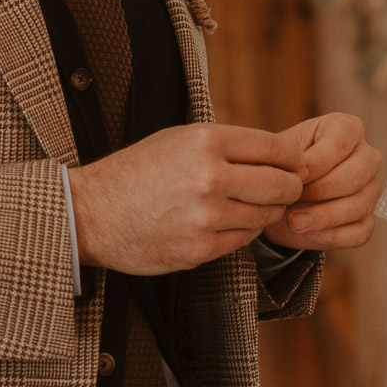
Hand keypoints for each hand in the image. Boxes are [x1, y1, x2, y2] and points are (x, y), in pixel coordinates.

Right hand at [71, 124, 305, 274]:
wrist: (92, 212)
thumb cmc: (137, 171)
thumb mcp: (179, 138)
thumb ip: (227, 144)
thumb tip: (280, 154)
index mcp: (206, 141)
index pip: (277, 149)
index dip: (293, 159)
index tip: (293, 165)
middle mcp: (210, 177)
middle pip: (282, 185)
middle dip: (290, 187)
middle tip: (285, 188)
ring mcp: (206, 217)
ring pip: (266, 215)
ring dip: (266, 212)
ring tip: (250, 205)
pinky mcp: (201, 249)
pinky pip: (244, 240)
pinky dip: (243, 231)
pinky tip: (227, 222)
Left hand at [261, 112, 382, 251]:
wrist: (277, 197)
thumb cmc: (281, 168)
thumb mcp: (280, 155)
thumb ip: (289, 159)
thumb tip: (300, 175)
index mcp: (347, 129)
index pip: (341, 143)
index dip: (316, 162)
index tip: (291, 176)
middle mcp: (366, 156)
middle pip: (356, 175)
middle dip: (320, 191)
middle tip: (291, 198)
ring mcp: (371, 188)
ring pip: (360, 205)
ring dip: (324, 217)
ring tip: (294, 221)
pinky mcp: (367, 218)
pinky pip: (361, 231)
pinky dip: (333, 235)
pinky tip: (308, 233)